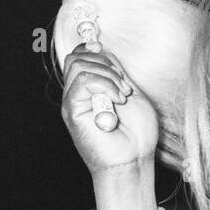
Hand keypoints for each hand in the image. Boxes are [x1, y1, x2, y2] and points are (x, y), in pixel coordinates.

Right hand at [60, 41, 158, 175]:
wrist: (134, 160)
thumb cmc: (137, 135)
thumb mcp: (132, 95)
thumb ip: (116, 74)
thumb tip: (101, 51)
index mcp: (91, 90)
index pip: (78, 58)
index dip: (88, 48)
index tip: (103, 49)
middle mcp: (78, 95)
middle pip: (75, 58)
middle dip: (104, 63)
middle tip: (124, 86)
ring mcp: (73, 102)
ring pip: (78, 65)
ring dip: (108, 75)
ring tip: (123, 96)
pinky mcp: (73, 110)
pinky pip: (82, 81)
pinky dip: (105, 84)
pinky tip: (118, 100)